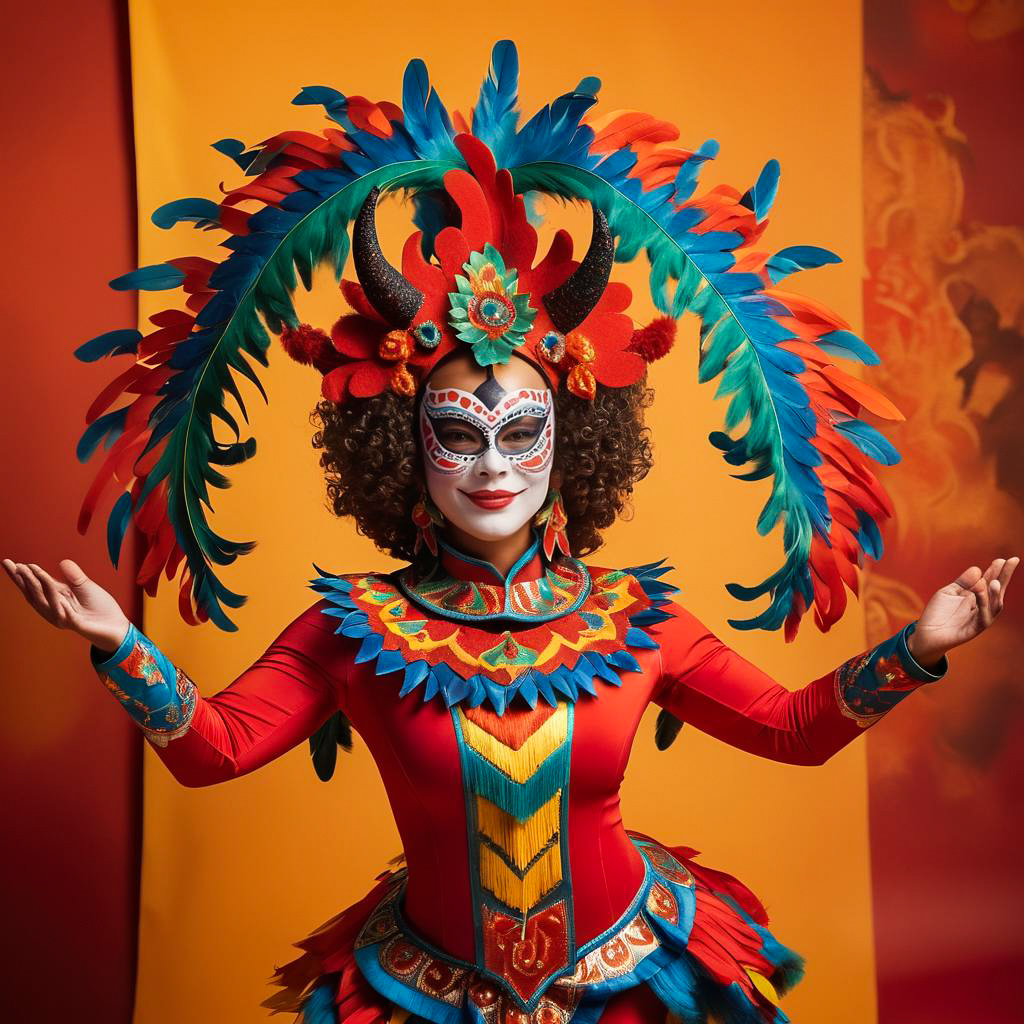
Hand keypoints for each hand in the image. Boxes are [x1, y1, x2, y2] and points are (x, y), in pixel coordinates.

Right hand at [2, 558, 131, 652]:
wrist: (116, 626)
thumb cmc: (100, 608)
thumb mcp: (86, 586)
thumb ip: (74, 575)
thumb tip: (62, 561)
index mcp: (57, 597)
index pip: (36, 584)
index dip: (23, 575)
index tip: (10, 563)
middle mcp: (55, 607)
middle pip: (34, 592)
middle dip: (22, 579)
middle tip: (11, 565)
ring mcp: (63, 617)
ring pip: (46, 600)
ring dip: (37, 585)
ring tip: (28, 570)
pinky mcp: (75, 624)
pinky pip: (64, 613)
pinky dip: (58, 603)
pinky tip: (52, 589)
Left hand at [908, 556, 1018, 667]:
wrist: (925, 633)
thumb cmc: (937, 613)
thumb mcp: (949, 592)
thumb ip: (962, 582)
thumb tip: (977, 569)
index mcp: (975, 595)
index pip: (989, 580)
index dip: (997, 570)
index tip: (1005, 558)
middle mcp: (981, 606)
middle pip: (997, 591)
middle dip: (1004, 576)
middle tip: (1011, 562)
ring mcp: (979, 618)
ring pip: (994, 605)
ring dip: (995, 593)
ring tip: (994, 581)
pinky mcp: (974, 629)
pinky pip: (983, 617)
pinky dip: (983, 605)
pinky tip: (982, 593)